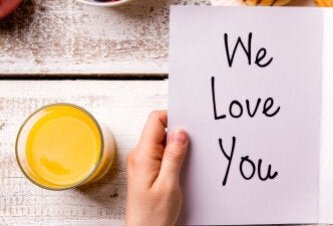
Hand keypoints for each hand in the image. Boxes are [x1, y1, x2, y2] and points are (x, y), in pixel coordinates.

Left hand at [126, 110, 188, 225]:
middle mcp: (139, 156)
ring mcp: (142, 163)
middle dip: (178, 132)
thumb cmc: (153, 216)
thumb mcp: (169, 184)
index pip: (155, 120)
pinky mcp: (147, 170)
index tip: (189, 125)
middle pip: (159, 129)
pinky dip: (173, 155)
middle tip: (192, 144)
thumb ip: (174, 156)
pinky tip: (181, 167)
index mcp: (142, 156)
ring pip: (162, 141)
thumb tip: (180, 133)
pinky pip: (161, 153)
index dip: (173, 117)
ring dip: (176, 146)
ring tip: (186, 160)